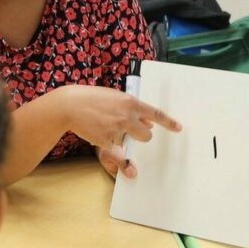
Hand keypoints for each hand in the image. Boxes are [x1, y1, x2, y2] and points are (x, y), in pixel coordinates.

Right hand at [50, 85, 181, 175]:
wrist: (70, 105)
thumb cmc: (91, 98)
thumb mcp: (114, 97)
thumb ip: (130, 108)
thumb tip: (146, 121)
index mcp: (130, 102)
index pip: (155, 113)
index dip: (168, 122)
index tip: (178, 128)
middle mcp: (127, 116)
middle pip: (146, 135)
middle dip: (142, 135)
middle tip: (131, 131)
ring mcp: (117, 129)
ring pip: (131, 142)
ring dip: (125, 139)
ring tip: (108, 128)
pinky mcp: (107, 140)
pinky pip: (116, 150)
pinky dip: (113, 148)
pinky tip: (105, 141)